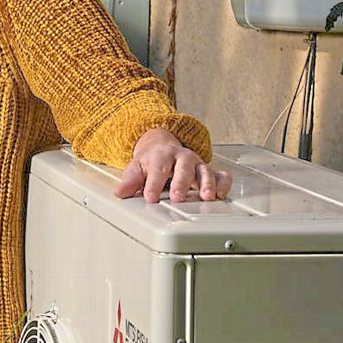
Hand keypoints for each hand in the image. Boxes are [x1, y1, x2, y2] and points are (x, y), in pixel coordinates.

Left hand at [113, 128, 232, 203]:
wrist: (162, 145)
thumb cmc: (150, 161)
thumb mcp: (136, 168)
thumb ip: (129, 181)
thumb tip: (119, 193)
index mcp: (161, 155)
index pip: (158, 169)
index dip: (154, 184)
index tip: (150, 197)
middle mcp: (181, 157)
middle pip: (183, 168)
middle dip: (182, 183)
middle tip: (178, 197)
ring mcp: (196, 164)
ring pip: (204, 170)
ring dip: (206, 183)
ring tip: (206, 196)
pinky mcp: (208, 171)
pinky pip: (220, 174)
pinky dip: (223, 183)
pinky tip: (221, 193)